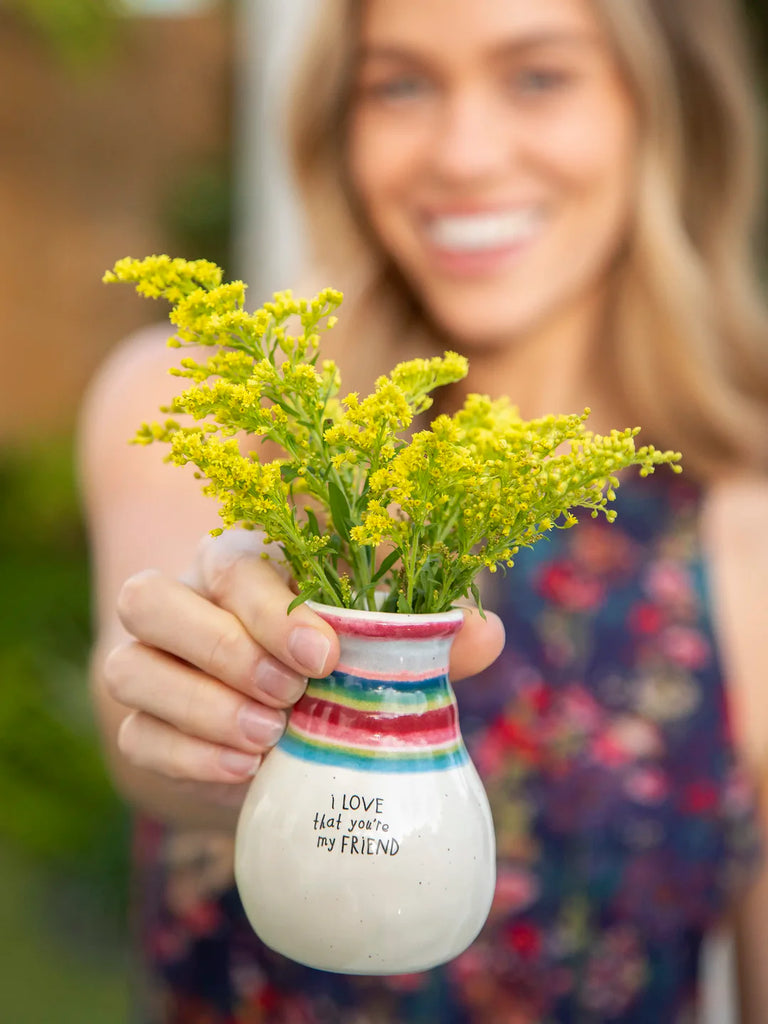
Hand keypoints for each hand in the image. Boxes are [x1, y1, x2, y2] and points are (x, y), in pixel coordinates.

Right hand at [104, 531, 505, 787]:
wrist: (275, 735)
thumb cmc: (335, 668)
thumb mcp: (380, 644)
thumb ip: (425, 635)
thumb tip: (486, 632)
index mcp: (238, 566)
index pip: (231, 563)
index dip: (271, 607)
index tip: (325, 654)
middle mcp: (181, 604)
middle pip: (152, 600)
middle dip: (223, 648)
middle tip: (291, 698)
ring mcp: (150, 666)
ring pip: (129, 667)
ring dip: (198, 705)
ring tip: (268, 739)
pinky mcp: (140, 727)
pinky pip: (135, 735)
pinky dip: (185, 754)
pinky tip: (242, 773)